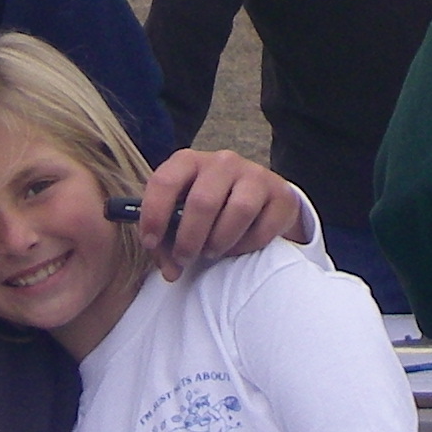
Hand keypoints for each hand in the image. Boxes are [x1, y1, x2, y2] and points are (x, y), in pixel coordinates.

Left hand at [137, 151, 308, 278]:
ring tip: (212, 252)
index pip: (165, 180)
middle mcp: (222, 162)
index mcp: (189, 162)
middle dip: (189, 238)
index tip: (151, 242)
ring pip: (238, 211)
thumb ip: (168, 242)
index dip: (154, 214)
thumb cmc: (210, 210)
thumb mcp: (183, 217)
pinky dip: (247, 245)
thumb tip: (171, 270)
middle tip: (185, 259)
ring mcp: (255, 174)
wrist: (259, 200)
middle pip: (203, 201)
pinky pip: (264, 227)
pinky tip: (238, 247)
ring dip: (220, 241)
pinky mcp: (281, 194)